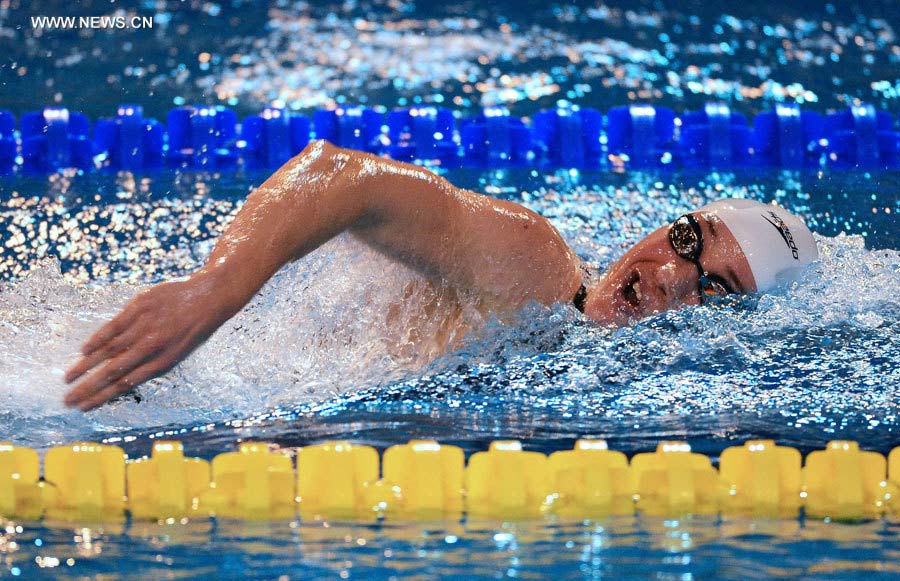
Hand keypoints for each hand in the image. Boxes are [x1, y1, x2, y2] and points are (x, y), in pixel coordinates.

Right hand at [64, 272, 237, 410]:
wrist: (211, 297)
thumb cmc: (195, 327)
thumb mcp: (181, 352)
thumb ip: (154, 363)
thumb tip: (125, 377)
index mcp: (164, 361)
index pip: (126, 384)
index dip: (103, 397)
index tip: (85, 406)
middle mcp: (153, 346)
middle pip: (113, 371)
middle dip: (88, 388)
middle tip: (68, 400)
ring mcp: (145, 325)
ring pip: (109, 349)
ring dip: (86, 366)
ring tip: (68, 378)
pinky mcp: (140, 306)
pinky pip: (114, 326)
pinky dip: (97, 339)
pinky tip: (83, 351)